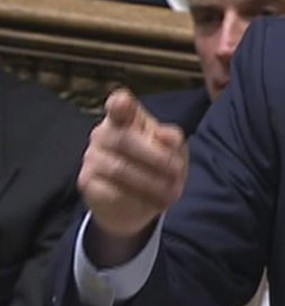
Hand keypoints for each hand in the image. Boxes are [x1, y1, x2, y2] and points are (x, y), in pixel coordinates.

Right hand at [78, 89, 187, 264]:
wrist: (136, 202)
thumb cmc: (155, 165)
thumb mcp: (173, 151)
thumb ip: (172, 140)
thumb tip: (168, 136)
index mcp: (125, 117)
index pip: (118, 104)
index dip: (119, 103)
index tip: (123, 103)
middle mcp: (103, 133)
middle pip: (126, 139)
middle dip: (157, 157)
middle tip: (178, 170)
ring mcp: (92, 157)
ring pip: (120, 168)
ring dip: (152, 182)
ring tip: (173, 192)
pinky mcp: (86, 182)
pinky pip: (113, 190)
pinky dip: (139, 198)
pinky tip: (154, 203)